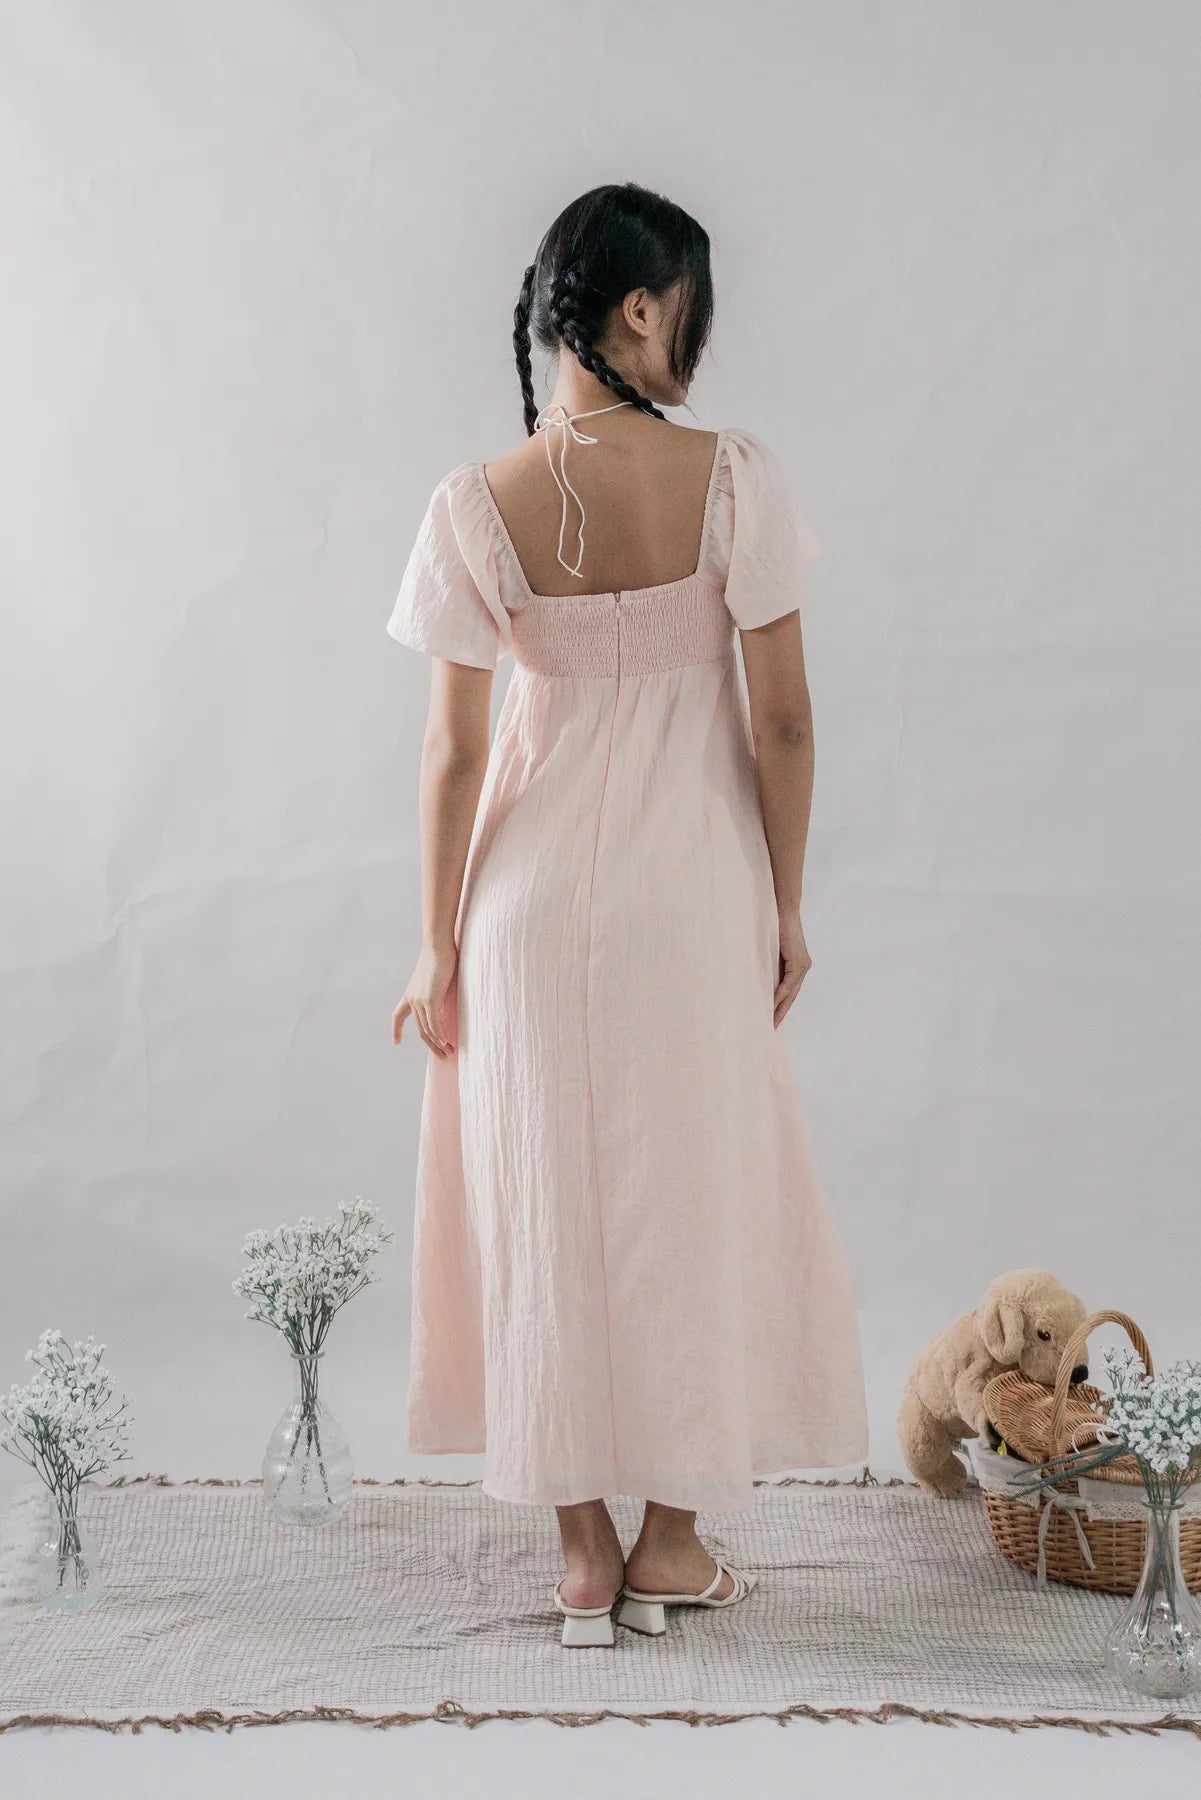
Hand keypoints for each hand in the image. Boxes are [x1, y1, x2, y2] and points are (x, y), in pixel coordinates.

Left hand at [393, 941, 456, 1058]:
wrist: (438, 945)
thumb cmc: (441, 956)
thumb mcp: (435, 979)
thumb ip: (437, 992)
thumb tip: (445, 1004)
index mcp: (410, 994)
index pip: (398, 1016)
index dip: (396, 1030)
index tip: (396, 1043)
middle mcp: (412, 999)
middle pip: (419, 1029)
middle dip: (431, 1045)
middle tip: (442, 1055)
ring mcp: (419, 1000)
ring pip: (427, 1029)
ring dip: (438, 1043)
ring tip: (449, 1051)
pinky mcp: (429, 999)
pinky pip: (434, 1024)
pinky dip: (440, 1035)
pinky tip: (446, 1042)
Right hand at [774, 907, 811, 1028]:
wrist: (783, 911)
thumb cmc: (775, 927)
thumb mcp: (771, 952)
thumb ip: (770, 965)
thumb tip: (760, 978)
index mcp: (797, 966)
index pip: (790, 991)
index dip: (782, 1006)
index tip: (773, 1019)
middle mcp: (803, 967)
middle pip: (792, 996)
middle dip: (782, 1012)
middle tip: (772, 1027)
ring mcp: (802, 965)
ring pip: (791, 992)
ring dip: (781, 1007)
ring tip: (771, 1021)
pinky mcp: (798, 962)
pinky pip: (789, 983)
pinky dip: (780, 994)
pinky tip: (772, 1004)